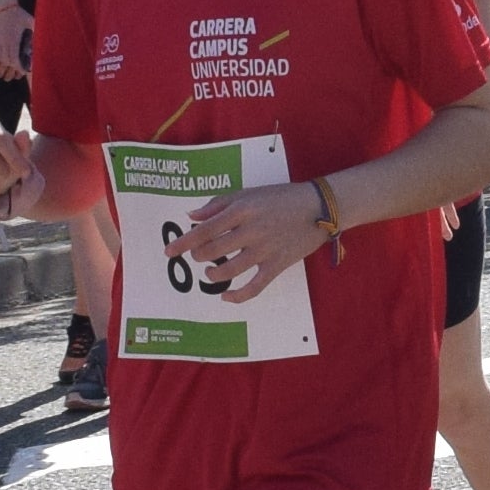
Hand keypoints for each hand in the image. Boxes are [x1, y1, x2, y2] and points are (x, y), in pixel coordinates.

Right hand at [0, 0, 31, 81]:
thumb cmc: (20, 15)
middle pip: (5, 60)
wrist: (6, 7)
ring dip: (0, 65)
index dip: (18, 67)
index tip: (23, 71)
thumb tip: (43, 42)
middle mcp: (5, 42)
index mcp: (14, 40)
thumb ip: (35, 34)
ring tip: (3, 72)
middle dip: (10, 69)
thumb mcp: (31, 23)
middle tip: (15, 74)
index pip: (14, 58)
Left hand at [174, 174, 341, 300]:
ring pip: (229, 270)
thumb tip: (192, 217)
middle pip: (212, 251)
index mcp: (241, 210)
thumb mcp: (248, 193)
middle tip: (198, 257)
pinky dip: (237, 296)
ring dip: (213, 274)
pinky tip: (226, 296)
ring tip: (210, 272)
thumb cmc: (280, 198)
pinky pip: (254, 287)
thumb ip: (218, 204)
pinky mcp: (277, 265)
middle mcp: (250, 230)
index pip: (203, 230)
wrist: (320, 207)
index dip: (183, 243)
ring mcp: (264, 249)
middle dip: (198, 256)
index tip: (169, 251)